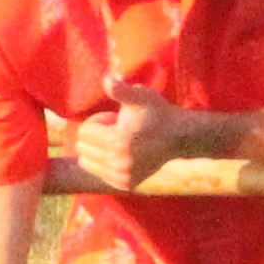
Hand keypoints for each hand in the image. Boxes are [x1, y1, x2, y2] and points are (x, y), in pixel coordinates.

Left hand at [71, 75, 197, 191]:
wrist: (181, 137)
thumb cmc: (159, 114)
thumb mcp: (141, 97)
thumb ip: (121, 90)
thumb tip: (107, 79)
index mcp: (118, 142)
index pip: (84, 132)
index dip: (98, 121)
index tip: (115, 119)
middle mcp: (118, 163)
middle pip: (82, 148)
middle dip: (95, 136)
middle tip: (116, 130)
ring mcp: (122, 176)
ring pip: (86, 162)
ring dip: (97, 150)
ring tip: (118, 142)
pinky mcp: (125, 184)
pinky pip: (98, 173)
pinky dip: (103, 162)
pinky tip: (123, 153)